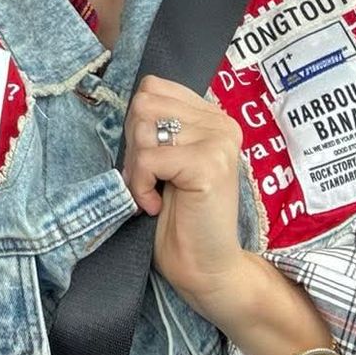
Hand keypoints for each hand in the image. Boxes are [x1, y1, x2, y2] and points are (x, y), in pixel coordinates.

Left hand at [123, 77, 249, 312]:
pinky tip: (155, 205)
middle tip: (149, 179)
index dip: (137, 124)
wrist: (204, 267)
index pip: (153, 87)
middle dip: (133, 143)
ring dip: (136, 166)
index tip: (150, 160)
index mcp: (212, 116)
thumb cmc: (179, 216)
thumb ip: (160, 125)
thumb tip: (133, 102)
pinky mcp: (209, 164)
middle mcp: (222, 123)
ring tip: (154, 191)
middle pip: (144, 102)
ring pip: (143, 127)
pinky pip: (148, 157)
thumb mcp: (168, 159)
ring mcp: (219, 142)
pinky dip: (140, 185)